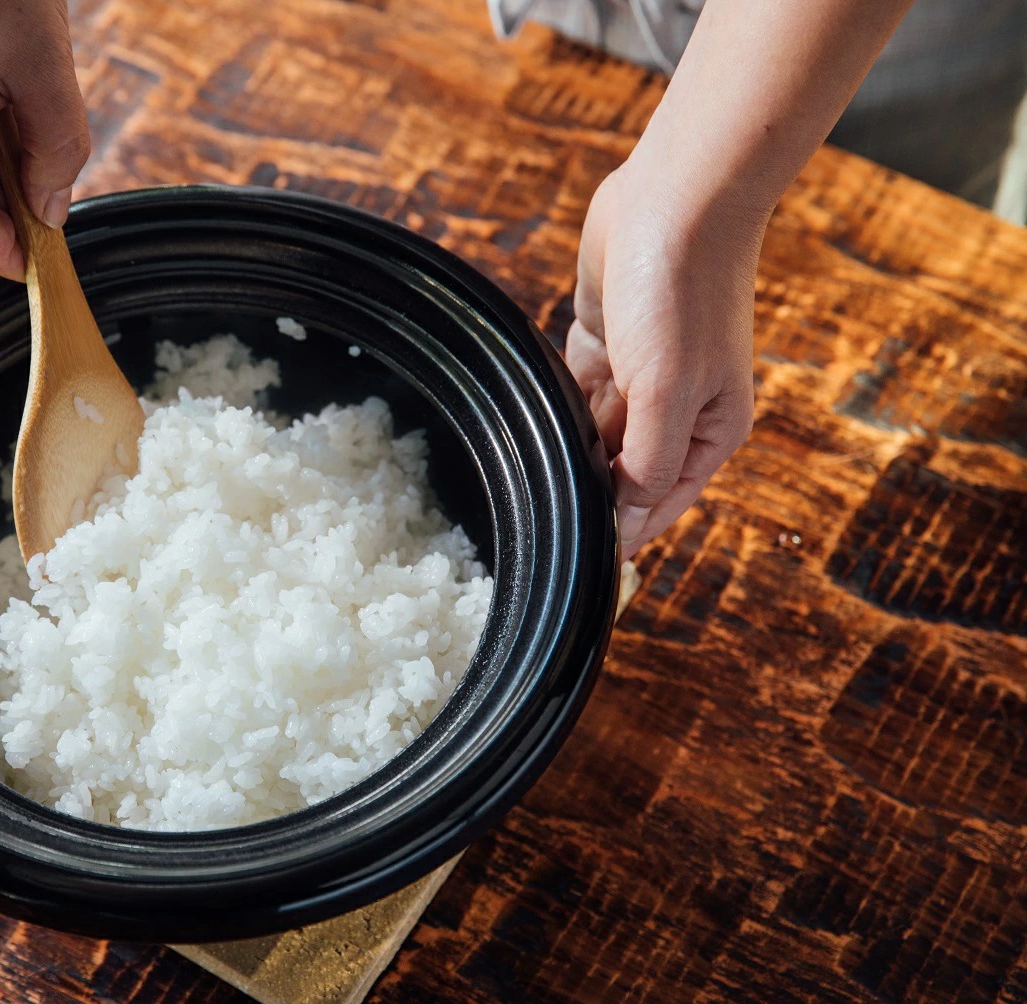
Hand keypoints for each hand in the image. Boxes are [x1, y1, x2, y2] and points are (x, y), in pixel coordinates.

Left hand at [564, 164, 761, 556]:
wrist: (676, 200)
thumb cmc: (684, 294)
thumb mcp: (668, 394)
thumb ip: (648, 463)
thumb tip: (628, 519)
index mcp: (709, 431)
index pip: (657, 505)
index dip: (620, 534)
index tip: (579, 562)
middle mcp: (678, 409)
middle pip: (622, 472)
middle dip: (588, 490)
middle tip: (540, 516)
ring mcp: (641, 374)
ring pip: (595, 434)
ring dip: (570, 449)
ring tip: (533, 471)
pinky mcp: (607, 339)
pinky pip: (576, 389)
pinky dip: (559, 405)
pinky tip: (536, 418)